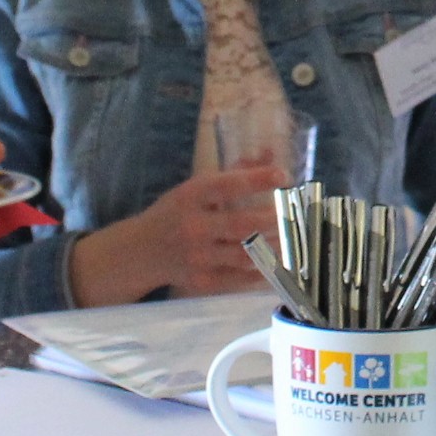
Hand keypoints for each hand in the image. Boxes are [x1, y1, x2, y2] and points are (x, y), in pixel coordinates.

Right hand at [68, 164, 282, 302]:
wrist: (140, 252)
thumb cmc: (176, 213)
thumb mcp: (196, 187)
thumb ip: (236, 172)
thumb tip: (272, 153)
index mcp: (190, 197)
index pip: (227, 186)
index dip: (258, 180)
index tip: (283, 176)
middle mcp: (193, 227)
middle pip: (242, 225)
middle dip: (274, 218)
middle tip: (294, 212)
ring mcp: (198, 258)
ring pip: (245, 255)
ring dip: (275, 247)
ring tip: (293, 238)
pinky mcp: (203, 282)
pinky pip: (240, 278)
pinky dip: (263, 270)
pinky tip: (279, 261)